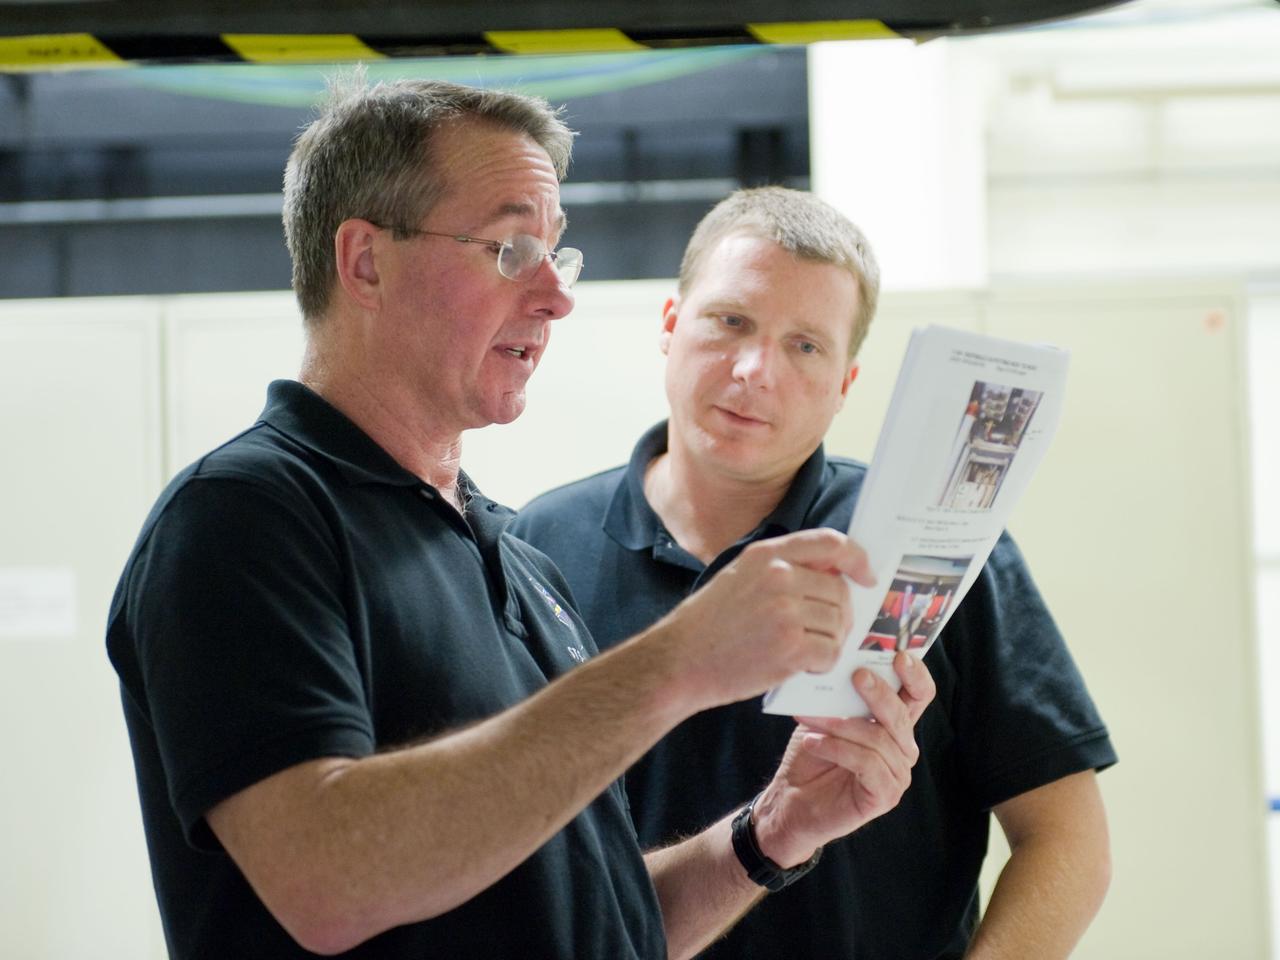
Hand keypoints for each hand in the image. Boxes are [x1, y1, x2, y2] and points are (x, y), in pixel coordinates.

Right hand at [655, 528, 873, 711]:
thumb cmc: (709, 624)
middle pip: (840, 591)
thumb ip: (783, 568)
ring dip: (829, 642)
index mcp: (766, 555)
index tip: (866, 576)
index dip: (857, 558)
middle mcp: (778, 577)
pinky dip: (823, 663)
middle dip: (841, 615)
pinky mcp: (789, 647)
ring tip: (804, 650)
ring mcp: (785, 612)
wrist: (678, 661)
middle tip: (825, 632)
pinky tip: (801, 665)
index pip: (830, 543)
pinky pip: (830, 652)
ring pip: (838, 623)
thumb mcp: (740, 577)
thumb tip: (835, 575)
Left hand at [751, 651, 935, 866]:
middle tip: (856, 675)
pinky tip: (813, 743)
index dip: (916, 674)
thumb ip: (840, 695)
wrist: (790, 801)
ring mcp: (897, 774)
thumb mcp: (825, 716)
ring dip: (841, 724)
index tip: (900, 655)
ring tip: (809, 719)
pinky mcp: (884, 796)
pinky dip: (837, 749)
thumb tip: (840, 664)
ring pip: (879, 739)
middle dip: (879, 692)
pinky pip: (867, 763)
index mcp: (893, 724)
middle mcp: (902, 748)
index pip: (919, 695)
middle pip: (901, 715)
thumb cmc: (811, 754)